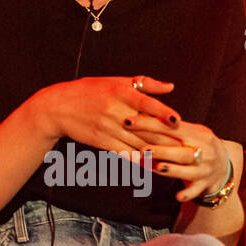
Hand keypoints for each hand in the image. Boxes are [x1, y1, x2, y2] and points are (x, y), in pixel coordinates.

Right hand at [21, 75, 180, 156]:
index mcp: (119, 92)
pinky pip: (125, 152)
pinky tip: (153, 165)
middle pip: (145, 127)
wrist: (59, 107)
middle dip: (166, 138)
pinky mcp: (102, 142)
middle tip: (186, 146)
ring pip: (137, 143)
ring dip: (157, 152)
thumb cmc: (89, 90)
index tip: (178, 121)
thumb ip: (144, 84)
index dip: (162, 112)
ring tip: (176, 159)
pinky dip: (140, 159)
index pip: (145, 103)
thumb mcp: (115, 81)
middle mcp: (114, 111)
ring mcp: (108, 128)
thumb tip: (170, 86)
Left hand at [121, 115, 229, 200]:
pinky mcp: (204, 184)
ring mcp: (204, 169)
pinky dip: (187, 194)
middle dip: (162, 151)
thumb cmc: (197, 144)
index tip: (128, 122)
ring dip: (172, 170)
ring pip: (187, 170)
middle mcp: (203, 151)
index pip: (171, 127)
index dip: (150, 124)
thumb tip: (139, 112)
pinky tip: (177, 196)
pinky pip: (196, 191)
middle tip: (142, 149)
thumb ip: (169, 125)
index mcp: (198, 133)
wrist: (223, 167)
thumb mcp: (190, 131)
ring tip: (157, 168)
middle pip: (181, 151)